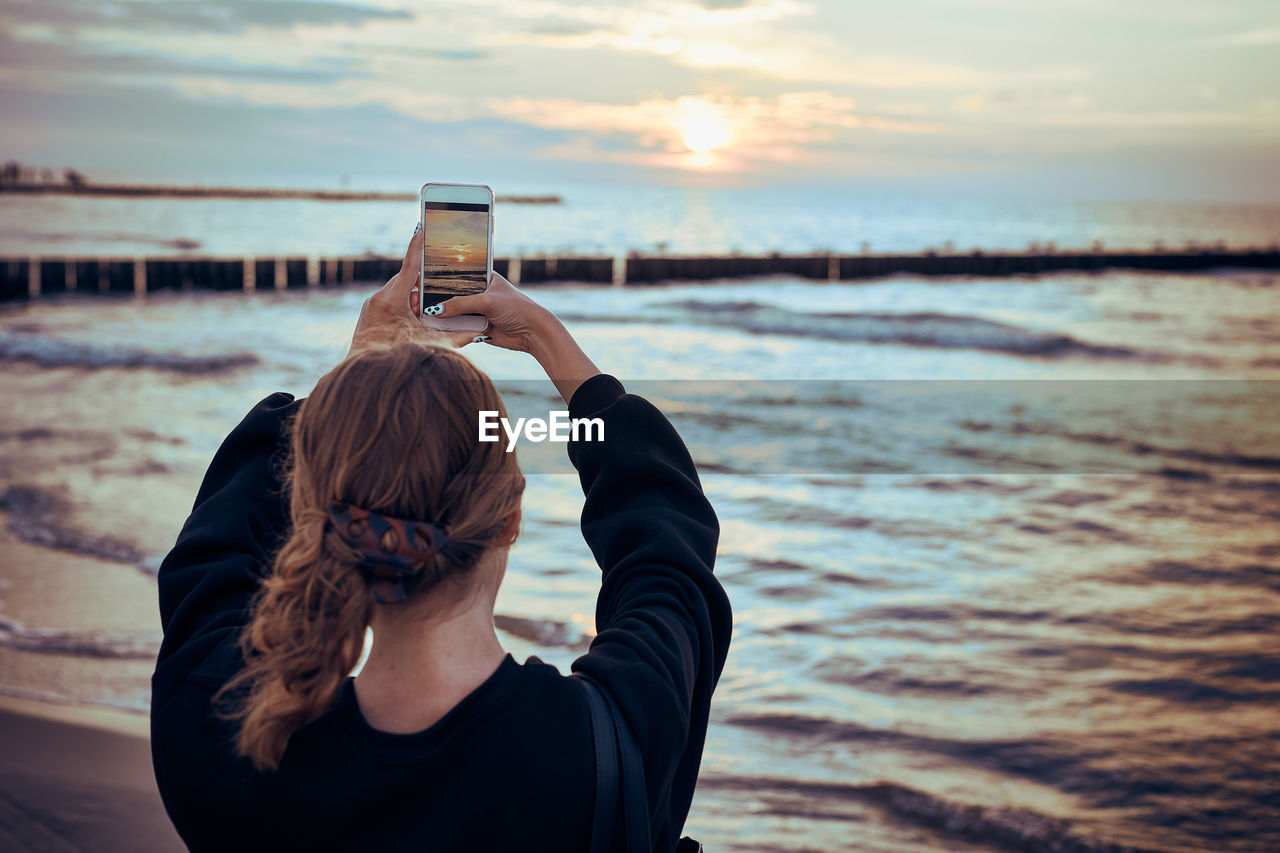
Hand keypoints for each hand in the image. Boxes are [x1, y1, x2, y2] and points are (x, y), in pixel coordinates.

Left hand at [349, 224, 474, 352]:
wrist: (369, 378)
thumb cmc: (400, 361)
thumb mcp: (431, 346)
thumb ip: (455, 337)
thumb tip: (477, 331)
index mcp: (392, 301)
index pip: (409, 267)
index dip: (418, 247)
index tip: (423, 228)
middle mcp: (378, 300)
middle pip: (405, 281)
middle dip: (423, 286)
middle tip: (437, 295)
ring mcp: (371, 307)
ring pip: (398, 293)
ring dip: (414, 301)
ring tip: (426, 315)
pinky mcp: (369, 315)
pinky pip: (390, 304)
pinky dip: (404, 309)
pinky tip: (414, 323)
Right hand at [431, 272, 599, 402]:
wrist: (534, 334)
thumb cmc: (517, 308)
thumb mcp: (487, 301)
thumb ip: (461, 304)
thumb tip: (435, 309)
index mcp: (482, 277)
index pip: (455, 275)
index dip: (438, 279)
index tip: (420, 282)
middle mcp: (477, 293)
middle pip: (450, 296)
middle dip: (436, 301)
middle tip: (417, 303)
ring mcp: (476, 311)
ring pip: (452, 314)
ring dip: (442, 318)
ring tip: (424, 318)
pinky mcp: (476, 328)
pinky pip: (458, 329)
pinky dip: (452, 332)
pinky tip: (442, 332)